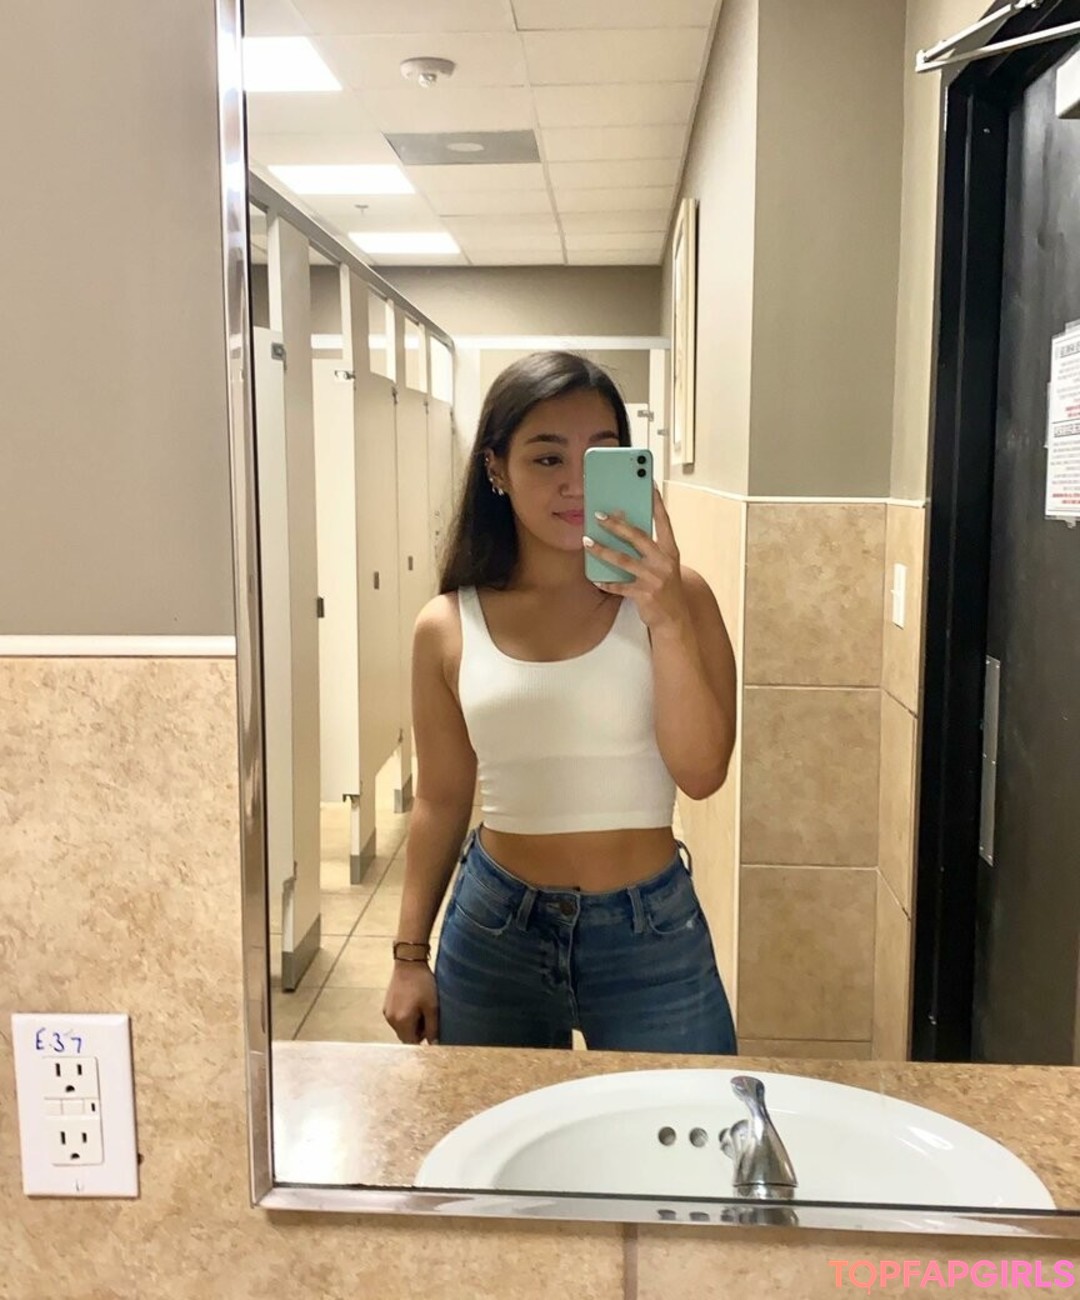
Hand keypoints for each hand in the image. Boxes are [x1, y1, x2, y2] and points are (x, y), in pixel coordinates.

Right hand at [383, 961, 439, 1043]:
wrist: (409, 962)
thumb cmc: (422, 983)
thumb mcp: (432, 1006)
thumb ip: (433, 1028)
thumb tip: (434, 1044)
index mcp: (402, 1021)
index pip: (412, 1043)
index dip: (423, 1038)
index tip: (431, 1027)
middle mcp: (391, 1020)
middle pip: (405, 1036)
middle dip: (417, 1032)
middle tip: (427, 1016)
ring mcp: (387, 1012)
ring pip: (400, 1028)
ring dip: (410, 1024)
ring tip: (420, 1008)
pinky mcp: (386, 1005)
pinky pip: (396, 1019)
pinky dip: (404, 1017)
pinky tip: (412, 1004)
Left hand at [583, 486, 689, 632]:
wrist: (675, 619)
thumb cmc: (665, 587)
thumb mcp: (663, 564)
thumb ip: (648, 548)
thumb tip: (624, 526)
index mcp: (670, 550)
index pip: (663, 521)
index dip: (656, 502)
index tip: (648, 483)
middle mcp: (664, 562)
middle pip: (638, 537)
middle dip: (617, 525)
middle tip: (598, 515)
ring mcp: (655, 579)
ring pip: (623, 560)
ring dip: (603, 550)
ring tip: (587, 542)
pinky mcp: (645, 594)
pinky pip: (619, 586)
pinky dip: (606, 582)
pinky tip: (594, 578)